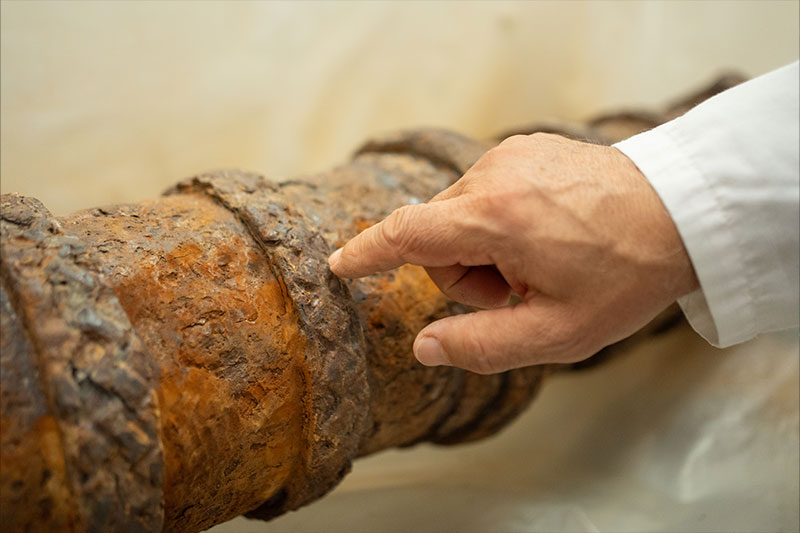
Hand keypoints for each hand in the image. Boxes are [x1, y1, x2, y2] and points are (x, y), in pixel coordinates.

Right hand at [328, 133, 697, 373]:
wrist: (683, 213)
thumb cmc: (625, 277)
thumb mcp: (556, 333)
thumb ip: (480, 346)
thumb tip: (421, 348)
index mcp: (493, 219)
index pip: (403, 234)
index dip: (365, 253)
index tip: (337, 266)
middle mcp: (493, 174)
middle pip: (436, 236)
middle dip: (465, 275)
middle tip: (521, 291)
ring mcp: (511, 154)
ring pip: (461, 214)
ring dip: (486, 247)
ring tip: (542, 260)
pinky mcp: (526, 146)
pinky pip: (486, 191)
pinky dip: (501, 220)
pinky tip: (549, 231)